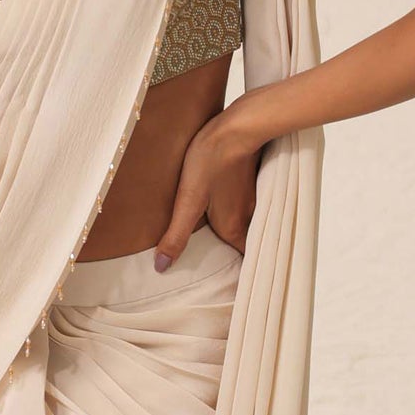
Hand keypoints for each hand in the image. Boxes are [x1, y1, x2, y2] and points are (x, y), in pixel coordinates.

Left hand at [154, 108, 262, 268]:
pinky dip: (235, 215)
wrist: (236, 127)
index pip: (242, 263)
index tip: (224, 286)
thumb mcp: (187, 200)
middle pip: (243, 246)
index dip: (235, 276)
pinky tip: (220, 209)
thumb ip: (176, 234)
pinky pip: (246, 208)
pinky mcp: (250, 183)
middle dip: (232, 258)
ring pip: (246, 227)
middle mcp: (247, 218)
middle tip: (217, 268)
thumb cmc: (210, 161)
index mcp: (233, 228)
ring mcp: (252, 200)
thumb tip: (162, 266)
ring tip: (215, 243)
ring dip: (234, 235)